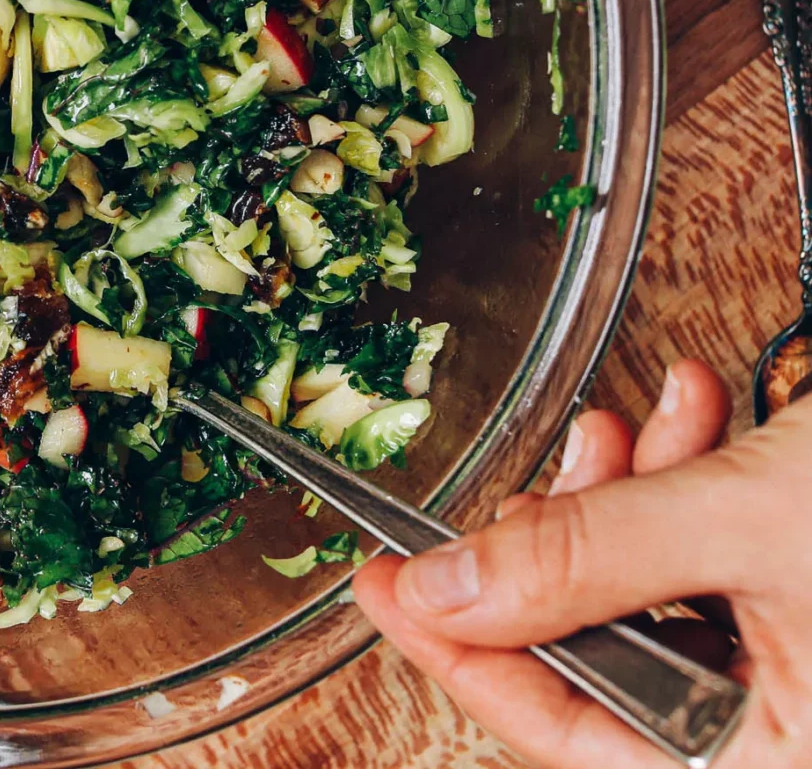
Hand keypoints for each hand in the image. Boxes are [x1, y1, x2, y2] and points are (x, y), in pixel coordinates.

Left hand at [353, 360, 811, 766]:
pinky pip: (722, 570)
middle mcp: (790, 739)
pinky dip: (691, 492)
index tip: (385, 585)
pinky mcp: (810, 614)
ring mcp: (803, 680)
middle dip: (561, 545)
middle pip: (608, 660)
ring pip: (662, 599)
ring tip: (617, 427)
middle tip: (523, 488)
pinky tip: (687, 419)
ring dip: (629, 497)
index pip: (568, 733)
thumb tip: (442, 592)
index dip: (461, 653)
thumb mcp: (739, 522)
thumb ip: (584, 561)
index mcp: (777, 766)